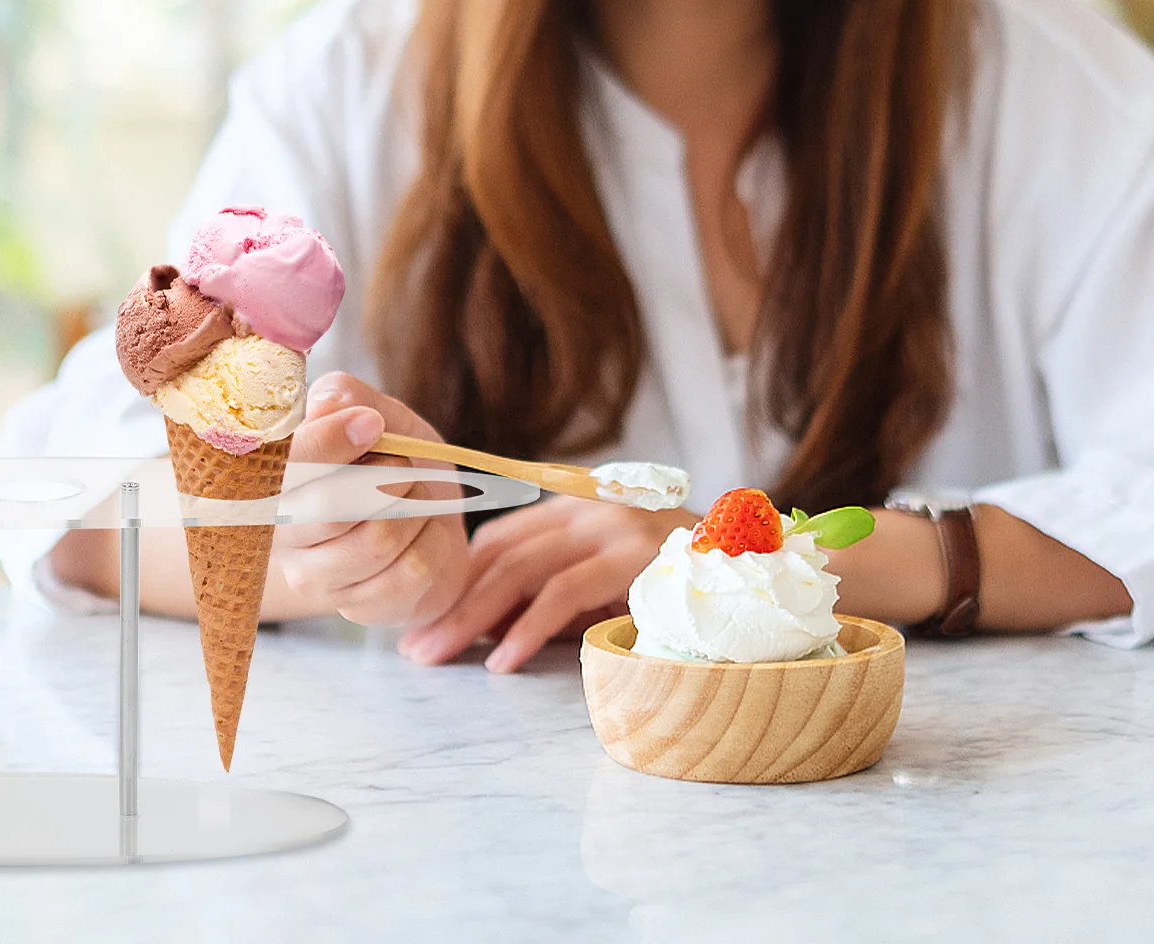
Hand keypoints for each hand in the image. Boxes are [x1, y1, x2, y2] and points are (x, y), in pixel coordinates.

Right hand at [277, 373, 470, 626]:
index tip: (372, 423)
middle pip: (331, 508)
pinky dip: (433, 540)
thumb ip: (344, 395)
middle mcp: (281, 535)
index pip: (284, 468)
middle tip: (399, 465)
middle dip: (385, 476)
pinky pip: (410, 572)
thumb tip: (324, 407)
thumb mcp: (374, 410)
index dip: (329, 442)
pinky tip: (425, 531)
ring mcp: (317, 578)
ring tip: (412, 497)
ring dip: (413, 507)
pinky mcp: (359, 608)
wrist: (430, 513)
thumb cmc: (390, 459)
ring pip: (377, 540)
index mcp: (271, 480)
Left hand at [397, 495, 693, 672]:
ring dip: (474, 617)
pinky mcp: (632, 557)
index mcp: (571, 507)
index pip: (496, 539)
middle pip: (499, 555)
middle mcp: (585, 508)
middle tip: (415, 648)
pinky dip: (527, 630)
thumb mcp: (600, 582)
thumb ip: (548, 592)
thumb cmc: (672, 582)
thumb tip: (483, 627)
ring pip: (521, 571)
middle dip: (450, 603)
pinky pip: (564, 594)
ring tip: (442, 654)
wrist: (753, 569)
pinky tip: (502, 661)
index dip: (454, 578)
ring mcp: (609, 528)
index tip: (419, 618)